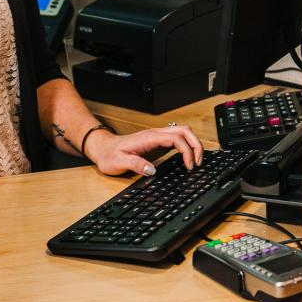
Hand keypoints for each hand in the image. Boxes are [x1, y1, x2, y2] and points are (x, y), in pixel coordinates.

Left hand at [85, 124, 203, 176]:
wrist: (103, 149)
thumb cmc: (110, 155)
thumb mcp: (119, 162)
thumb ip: (136, 165)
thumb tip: (152, 171)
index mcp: (149, 138)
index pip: (176, 138)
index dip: (187, 151)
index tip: (189, 166)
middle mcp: (156, 134)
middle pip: (184, 131)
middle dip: (196, 145)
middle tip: (198, 162)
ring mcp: (158, 137)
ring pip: (183, 133)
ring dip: (193, 144)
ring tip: (196, 161)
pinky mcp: (158, 142)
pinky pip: (178, 139)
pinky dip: (187, 146)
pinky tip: (187, 158)